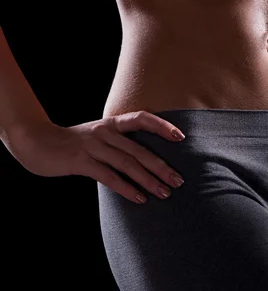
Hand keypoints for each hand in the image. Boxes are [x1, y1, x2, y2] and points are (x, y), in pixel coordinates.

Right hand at [5, 111, 186, 203]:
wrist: (36, 141)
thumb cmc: (74, 142)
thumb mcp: (99, 135)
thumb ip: (119, 142)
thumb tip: (147, 160)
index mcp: (112, 123)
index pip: (142, 118)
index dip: (162, 126)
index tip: (181, 137)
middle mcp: (105, 132)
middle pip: (140, 150)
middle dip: (162, 167)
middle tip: (179, 181)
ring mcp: (93, 146)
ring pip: (127, 164)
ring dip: (148, 180)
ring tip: (164, 193)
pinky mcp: (81, 161)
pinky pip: (108, 176)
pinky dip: (126, 188)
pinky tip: (139, 198)